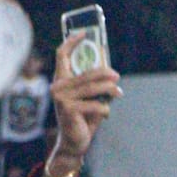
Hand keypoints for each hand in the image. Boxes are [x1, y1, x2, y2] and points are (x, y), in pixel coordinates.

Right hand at [49, 34, 121, 166]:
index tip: (83, 33)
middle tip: (117, 77)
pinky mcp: (69, 109)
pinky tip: (106, 113)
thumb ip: (92, 84)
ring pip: (93, 87)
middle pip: (87, 72)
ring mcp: (62, 98)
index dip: (72, 41)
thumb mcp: (87, 98)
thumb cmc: (82, 119)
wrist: (72, 144)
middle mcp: (58, 87)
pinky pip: (94, 104)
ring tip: (118, 94)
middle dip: (106, 73)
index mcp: (60, 81)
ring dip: (110, 90)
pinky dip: (104, 108)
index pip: (61, 55)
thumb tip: (110, 71)